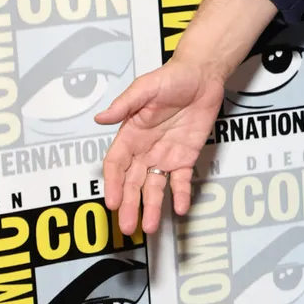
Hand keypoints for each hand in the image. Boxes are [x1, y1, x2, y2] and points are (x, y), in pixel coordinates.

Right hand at [96, 59, 225, 235]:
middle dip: (129, 205)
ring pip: (154, 187)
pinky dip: (181, 195)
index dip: (112, 184)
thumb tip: (100, 118)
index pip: (116, 164)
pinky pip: (181, 181)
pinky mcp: (185, 158)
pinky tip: (180, 208)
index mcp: (131, 134)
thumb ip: (124, 105)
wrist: (202, 76)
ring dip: (151, 207)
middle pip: (133, 183)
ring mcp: (165, 156)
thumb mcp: (145, 87)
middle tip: (127, 226)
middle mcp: (145, 149)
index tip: (111, 202)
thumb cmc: (171, 78)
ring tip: (150, 227)